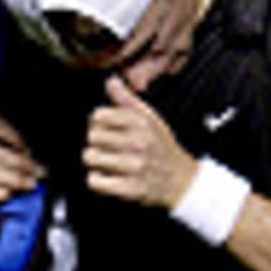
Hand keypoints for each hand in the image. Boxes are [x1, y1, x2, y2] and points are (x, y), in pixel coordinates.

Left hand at [84, 75, 197, 208]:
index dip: (98, 122)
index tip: (106, 128)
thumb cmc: (160, 147)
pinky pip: (94, 181)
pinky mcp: (130, 189)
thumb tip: (111, 81)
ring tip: (107, 161)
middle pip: (92, 136)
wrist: (180, 180)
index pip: (98, 116)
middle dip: (96, 142)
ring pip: (90, 157)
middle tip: (108, 147)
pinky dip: (96, 180)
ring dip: (95, 161)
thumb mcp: (149, 118)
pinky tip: (107, 176)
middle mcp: (139, 143)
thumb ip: (127, 100)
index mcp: (142, 122)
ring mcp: (135, 166)